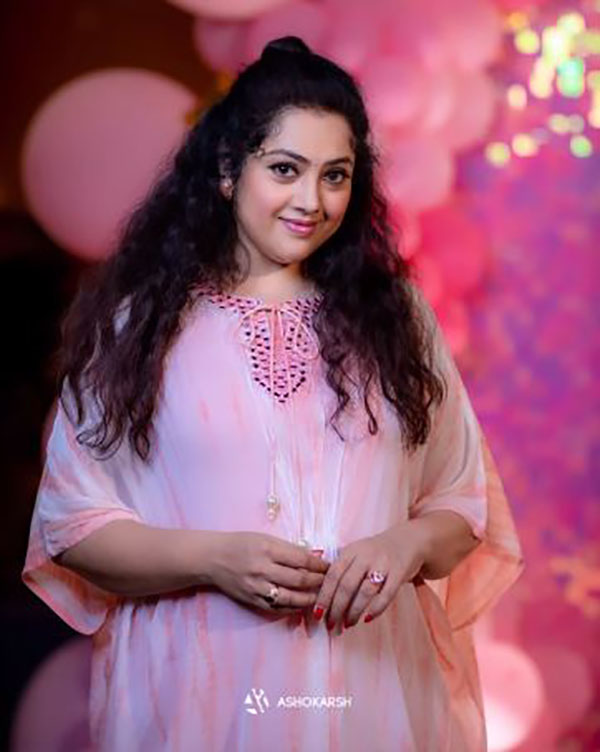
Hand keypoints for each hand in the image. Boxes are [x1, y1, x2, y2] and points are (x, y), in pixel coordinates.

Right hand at [209, 531, 329, 615]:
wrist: (213, 558)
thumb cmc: (241, 544)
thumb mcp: (265, 538)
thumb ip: (288, 549)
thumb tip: (313, 557)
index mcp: (267, 549)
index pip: (301, 559)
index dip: (319, 564)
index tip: (329, 566)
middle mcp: (262, 569)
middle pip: (298, 580)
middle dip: (318, 581)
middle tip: (330, 581)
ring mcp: (257, 588)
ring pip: (290, 598)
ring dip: (309, 598)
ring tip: (320, 595)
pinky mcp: (252, 601)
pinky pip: (277, 608)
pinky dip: (292, 608)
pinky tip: (302, 605)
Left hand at [312, 522, 426, 629]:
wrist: (409, 540)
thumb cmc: (376, 552)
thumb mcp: (356, 552)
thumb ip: (340, 567)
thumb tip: (317, 592)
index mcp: (351, 551)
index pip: (332, 575)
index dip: (323, 596)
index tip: (317, 614)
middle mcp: (365, 556)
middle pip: (346, 585)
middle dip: (336, 608)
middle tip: (331, 624)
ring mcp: (383, 564)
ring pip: (364, 591)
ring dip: (354, 611)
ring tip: (348, 623)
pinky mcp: (399, 573)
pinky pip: (386, 595)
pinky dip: (375, 609)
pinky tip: (367, 619)